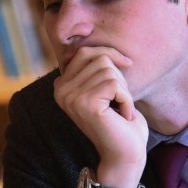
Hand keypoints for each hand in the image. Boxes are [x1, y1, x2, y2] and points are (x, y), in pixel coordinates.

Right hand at [53, 46, 148, 175]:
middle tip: (119, 99)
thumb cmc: (119, 120)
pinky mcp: (85, 104)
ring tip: (119, 109)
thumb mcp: (103, 86)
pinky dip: (127, 99)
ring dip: (123, 90)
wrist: (124, 153)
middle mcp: (60, 90)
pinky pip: (115, 85)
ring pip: (109, 71)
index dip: (110, 56)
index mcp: (61, 85)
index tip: (126, 67)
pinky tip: (123, 116)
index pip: (84, 52)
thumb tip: (94, 35)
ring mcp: (71, 98)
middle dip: (118, 76)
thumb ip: (95, 67)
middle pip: (98, 59)